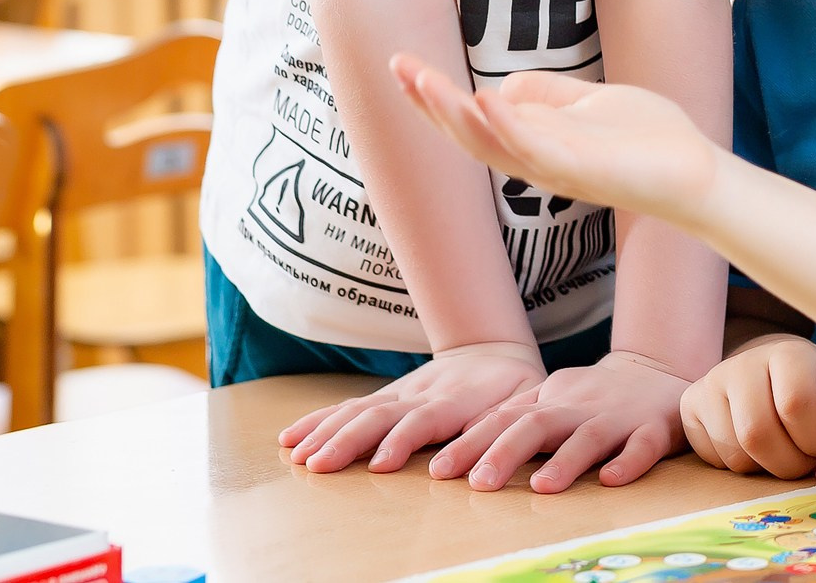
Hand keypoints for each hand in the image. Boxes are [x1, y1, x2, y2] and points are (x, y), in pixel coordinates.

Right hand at [278, 342, 542, 472]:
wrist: (492, 348)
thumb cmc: (515, 385)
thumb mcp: (525, 398)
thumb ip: (507, 420)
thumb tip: (490, 445)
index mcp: (456, 398)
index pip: (425, 418)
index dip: (403, 439)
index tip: (381, 464)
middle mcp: (420, 394)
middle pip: (379, 415)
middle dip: (347, 441)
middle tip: (320, 467)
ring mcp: (398, 393)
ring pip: (357, 410)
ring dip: (325, 433)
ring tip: (298, 457)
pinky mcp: (384, 397)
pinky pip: (347, 407)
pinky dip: (318, 421)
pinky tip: (291, 438)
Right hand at [391, 55, 723, 221]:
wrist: (696, 172)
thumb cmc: (647, 140)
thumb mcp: (589, 104)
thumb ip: (547, 95)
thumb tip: (501, 86)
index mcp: (534, 142)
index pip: (472, 121)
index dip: (435, 97)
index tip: (403, 65)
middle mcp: (535, 160)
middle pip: (467, 136)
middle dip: (430, 103)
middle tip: (397, 66)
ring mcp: (556, 168)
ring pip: (490, 146)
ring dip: (453, 115)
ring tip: (423, 82)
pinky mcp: (583, 172)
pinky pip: (535, 151)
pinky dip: (507, 126)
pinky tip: (485, 99)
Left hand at [428, 351, 692, 492]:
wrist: (659, 373)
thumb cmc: (595, 397)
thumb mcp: (551, 400)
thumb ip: (514, 419)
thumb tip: (463, 444)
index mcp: (550, 401)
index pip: (504, 419)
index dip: (470, 443)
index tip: (439, 470)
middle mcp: (578, 407)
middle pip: (537, 424)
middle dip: (505, 452)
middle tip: (477, 484)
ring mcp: (618, 418)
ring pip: (588, 436)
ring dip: (566, 460)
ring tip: (541, 487)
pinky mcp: (654, 429)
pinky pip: (642, 446)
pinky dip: (628, 462)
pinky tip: (611, 480)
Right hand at [682, 336, 815, 478]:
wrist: (772, 368)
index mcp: (788, 353)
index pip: (796, 406)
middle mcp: (743, 362)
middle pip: (758, 434)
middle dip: (790, 463)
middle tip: (804, 458)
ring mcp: (711, 381)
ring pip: (735, 452)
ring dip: (766, 468)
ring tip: (783, 451)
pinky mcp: (690, 403)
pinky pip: (713, 458)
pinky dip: (741, 466)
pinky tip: (755, 448)